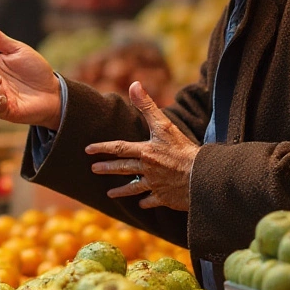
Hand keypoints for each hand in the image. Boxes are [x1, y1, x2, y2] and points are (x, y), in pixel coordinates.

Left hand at [85, 82, 198, 210]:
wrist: (201, 176)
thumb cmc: (184, 149)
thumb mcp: (165, 125)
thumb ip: (148, 106)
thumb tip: (134, 85)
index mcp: (145, 152)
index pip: (119, 148)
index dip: (102, 148)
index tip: (88, 150)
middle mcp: (146, 169)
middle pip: (122, 168)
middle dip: (106, 168)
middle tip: (93, 169)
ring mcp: (154, 185)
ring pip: (133, 188)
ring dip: (121, 191)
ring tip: (109, 195)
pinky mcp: (164, 198)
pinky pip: (152, 201)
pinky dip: (146, 202)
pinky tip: (141, 204)